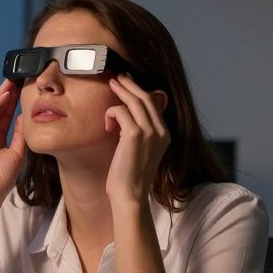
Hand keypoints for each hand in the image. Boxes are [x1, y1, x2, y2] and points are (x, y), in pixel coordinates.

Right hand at [0, 79, 25, 203]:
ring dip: (0, 96)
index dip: (14, 102)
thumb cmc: (1, 178)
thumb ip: (20, 133)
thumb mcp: (17, 152)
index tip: (24, 89)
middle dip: (7, 94)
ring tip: (11, 83)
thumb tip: (25, 115)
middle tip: (18, 79)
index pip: (6, 115)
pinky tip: (3, 97)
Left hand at [104, 74, 169, 208]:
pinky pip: (121, 111)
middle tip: (118, 76)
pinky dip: (111, 113)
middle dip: (131, 84)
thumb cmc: (130, 177)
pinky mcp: (135, 135)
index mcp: (165, 135)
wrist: (130, 196)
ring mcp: (150, 132)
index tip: (128, 83)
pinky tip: (107, 124)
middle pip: (147, 97)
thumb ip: (139, 133)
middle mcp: (161, 131)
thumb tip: (129, 117)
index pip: (155, 104)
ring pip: (135, 100)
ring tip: (110, 83)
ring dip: (121, 90)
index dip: (141, 90)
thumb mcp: (140, 152)